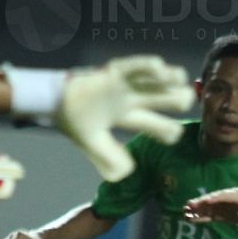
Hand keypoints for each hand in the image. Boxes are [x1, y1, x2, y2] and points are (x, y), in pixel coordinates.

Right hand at [58, 55, 194, 180]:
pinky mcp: (113, 71)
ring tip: (180, 82)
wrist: (51, 101)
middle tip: (186, 101)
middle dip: (179, 99)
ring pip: (155, 78)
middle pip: (163, 98)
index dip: (169, 129)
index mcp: (127, 115)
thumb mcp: (92, 143)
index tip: (175, 134)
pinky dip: (148, 66)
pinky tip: (161, 70)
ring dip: (171, 78)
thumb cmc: (73, 119)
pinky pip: (134, 66)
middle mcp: (131, 98)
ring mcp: (124, 84)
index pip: (155, 123)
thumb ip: (107, 158)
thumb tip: (127, 173)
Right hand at [183, 188, 237, 223]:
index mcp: (233, 194)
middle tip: (189, 205)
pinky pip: (208, 216)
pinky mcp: (219, 214)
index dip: (213, 198)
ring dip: (196, 211)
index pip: (221, 196)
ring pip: (206, 208)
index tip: (205, 201)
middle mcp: (224, 199)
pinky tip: (190, 220)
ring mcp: (221, 206)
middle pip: (210, 200)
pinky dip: (199, 218)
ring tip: (185, 213)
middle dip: (200, 203)